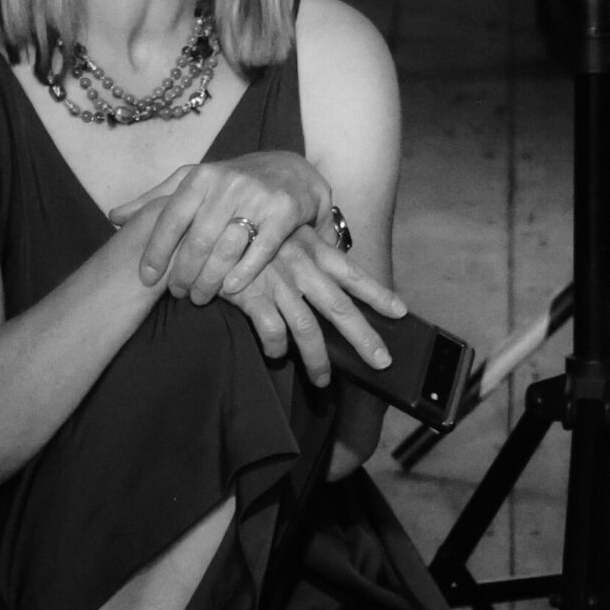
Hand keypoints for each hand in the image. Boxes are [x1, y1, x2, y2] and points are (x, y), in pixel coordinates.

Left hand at [107, 152, 329, 302]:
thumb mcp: (195, 182)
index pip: (171, 217)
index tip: (145, 278)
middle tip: (176, 294)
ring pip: (225, 248)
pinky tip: (230, 290)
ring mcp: (258, 196)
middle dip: (183, 272)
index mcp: (202, 175)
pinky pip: (260, 250)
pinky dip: (243, 273)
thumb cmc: (236, 182)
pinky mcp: (285, 211)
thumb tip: (113, 217)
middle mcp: (228, 183)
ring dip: (209, 280)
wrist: (293, 171)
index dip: (156, 251)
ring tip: (200, 297)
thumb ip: (156, 200)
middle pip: (197, 239)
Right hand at [219, 228, 404, 385]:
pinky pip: (272, 332)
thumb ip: (309, 247)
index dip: (378, 293)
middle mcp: (301, 267)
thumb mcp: (285, 232)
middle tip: (382, 362)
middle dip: (364, 338)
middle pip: (340, 308)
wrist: (208, 228)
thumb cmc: (249, 232)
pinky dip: (278, 349)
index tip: (401, 311)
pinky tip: (278, 355)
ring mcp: (277, 283)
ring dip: (319, 360)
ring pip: (308, 330)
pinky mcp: (251, 297)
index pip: (353, 273)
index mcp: (313, 250)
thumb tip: (333, 261)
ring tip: (323, 381)